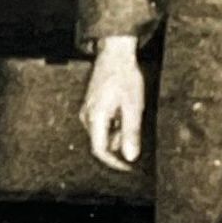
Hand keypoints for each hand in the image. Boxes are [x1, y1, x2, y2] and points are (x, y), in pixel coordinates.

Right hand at [80, 39, 146, 170]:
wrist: (115, 55)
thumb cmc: (125, 78)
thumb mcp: (133, 107)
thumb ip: (131, 133)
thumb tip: (130, 157)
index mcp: (95, 118)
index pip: (100, 150)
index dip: (115, 163)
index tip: (130, 167)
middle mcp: (87, 116)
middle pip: (102, 142)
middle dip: (120, 142)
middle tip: (135, 126)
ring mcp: (87, 111)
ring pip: (103, 133)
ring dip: (118, 131)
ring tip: (130, 111)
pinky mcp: (91, 106)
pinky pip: (102, 123)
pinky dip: (115, 123)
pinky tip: (124, 108)